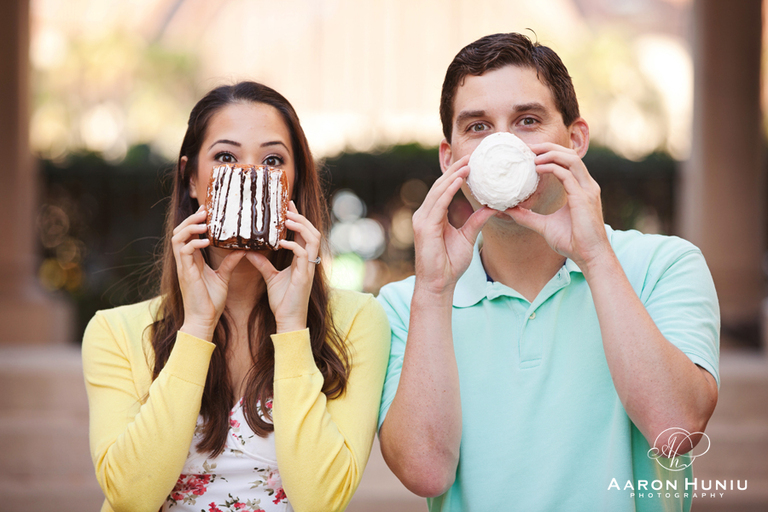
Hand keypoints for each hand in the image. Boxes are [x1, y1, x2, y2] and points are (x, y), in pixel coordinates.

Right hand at [172, 205, 245, 340]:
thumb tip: (242, 249)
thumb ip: (230, 262)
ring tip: (204, 223)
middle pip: (179, 232)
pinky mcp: (186, 273)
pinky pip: (184, 252)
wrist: (205, 320)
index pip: (188, 235)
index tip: (207, 212)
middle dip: (190, 220)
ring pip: (177, 239)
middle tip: (204, 211)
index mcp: (193, 260)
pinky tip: (206, 241)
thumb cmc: (211, 301)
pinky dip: (194, 243)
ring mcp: (183, 267)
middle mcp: (185, 261)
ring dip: (190, 228)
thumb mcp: (223, 277)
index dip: (195, 222)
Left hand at [246, 201, 320, 332]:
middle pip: (312, 231)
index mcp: (302, 260)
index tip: (288, 204)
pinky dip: (293, 246)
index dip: (298, 218)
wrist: (288, 320)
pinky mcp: (305, 276)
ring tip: (287, 220)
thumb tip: (248, 252)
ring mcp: (308, 268)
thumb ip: (262, 264)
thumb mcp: (271, 278)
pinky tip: (282, 242)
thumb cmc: (283, 301)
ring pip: (313, 239)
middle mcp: (308, 261)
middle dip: (301, 217)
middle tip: (287, 208)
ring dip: (301, 227)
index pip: (303, 233)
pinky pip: (302, 255)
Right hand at [413, 155, 493, 294]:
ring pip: (438, 191)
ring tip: (469, 164)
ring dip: (453, 176)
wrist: (439, 284)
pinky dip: (449, 191)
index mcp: (433, 215)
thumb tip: (493, 207)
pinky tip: (460, 180)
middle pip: (441, 185)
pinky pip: (438, 204)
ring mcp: (422, 219)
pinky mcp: (424, 227)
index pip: (444, 189)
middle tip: (472, 156)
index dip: (457, 175)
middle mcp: (425, 214)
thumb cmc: (450, 264)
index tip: (473, 163)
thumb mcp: (468, 237)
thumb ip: (477, 221)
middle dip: (456, 169)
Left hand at [506, 142, 610, 271]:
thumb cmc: (572, 242)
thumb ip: (527, 216)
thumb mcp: (544, 225)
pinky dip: (551, 167)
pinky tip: (536, 168)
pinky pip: (567, 174)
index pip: (567, 161)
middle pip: (569, 154)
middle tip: (527, 148)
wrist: (589, 257)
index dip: (549, 153)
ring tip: (531, 155)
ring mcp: (587, 190)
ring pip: (571, 159)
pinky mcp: (584, 198)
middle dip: (549, 147)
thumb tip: (508, 210)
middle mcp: (586, 185)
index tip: (529, 153)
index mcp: (580, 188)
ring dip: (550, 153)